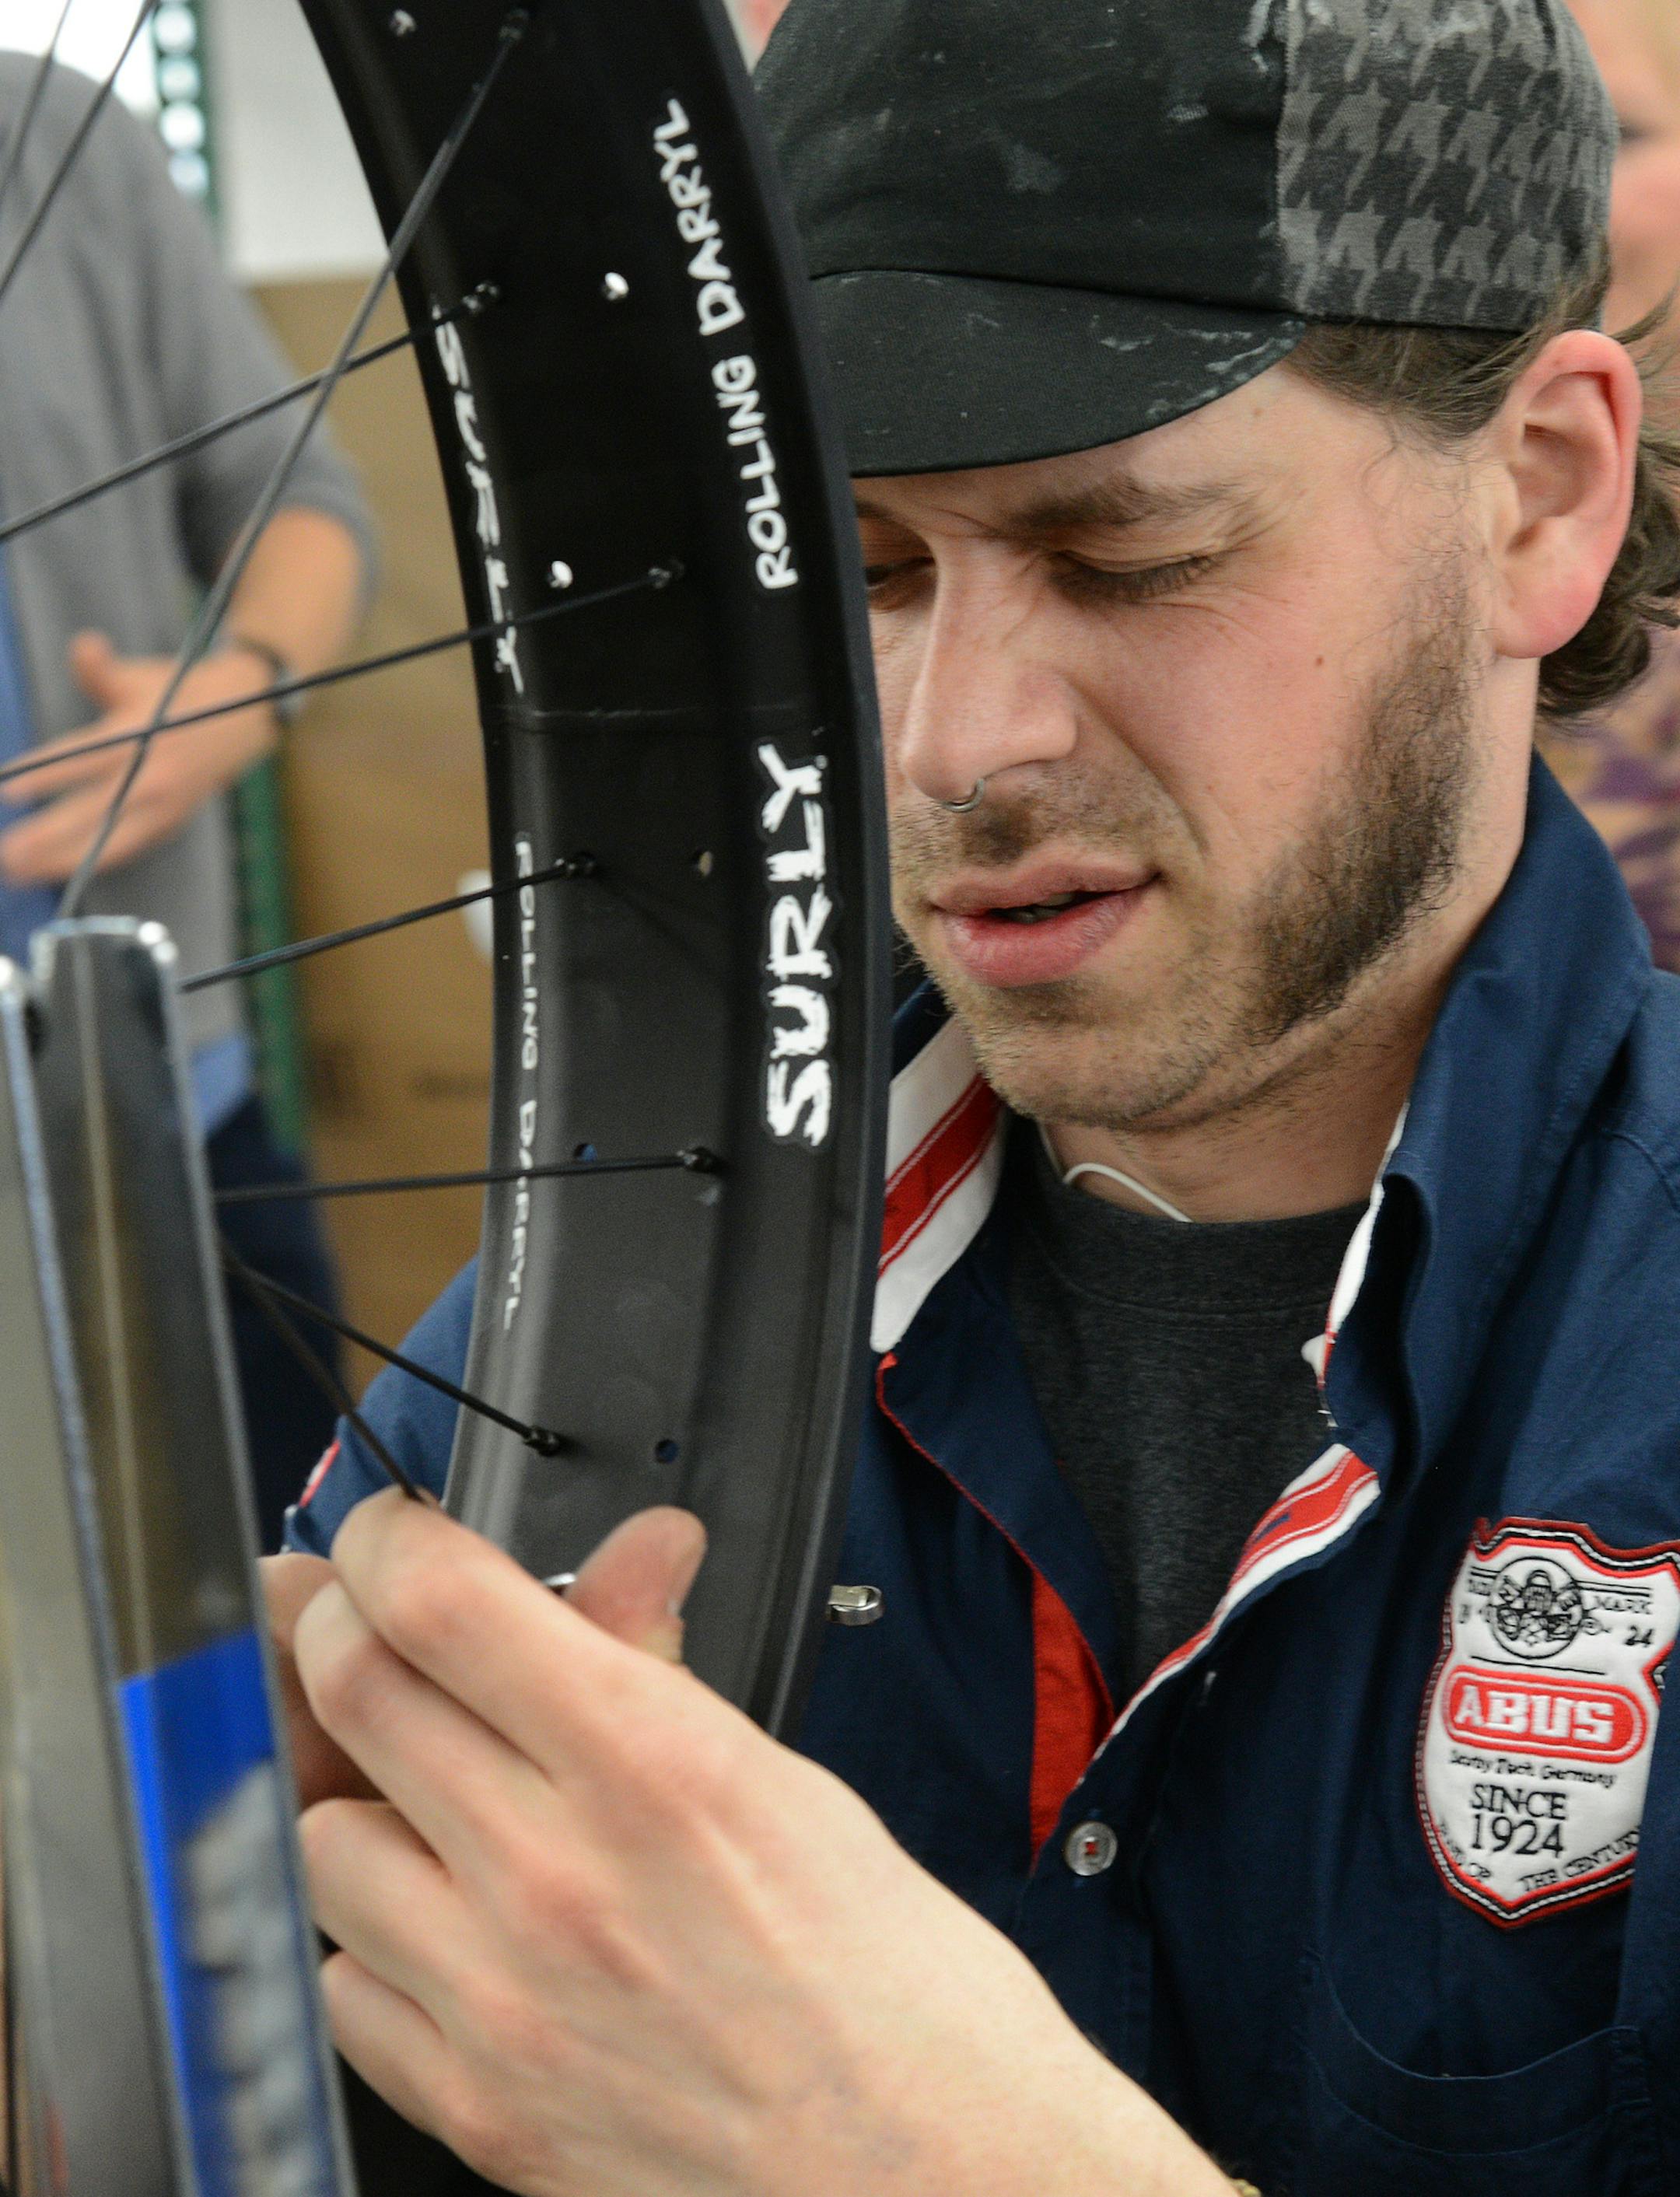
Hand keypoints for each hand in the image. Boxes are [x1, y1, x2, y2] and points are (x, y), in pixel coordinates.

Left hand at [0, 631, 279, 884]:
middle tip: (6, 852)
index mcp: (140, 737)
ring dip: (61, 862)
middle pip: (92, 813)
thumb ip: (100, 668)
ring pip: (108, 844)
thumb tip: (83, 645)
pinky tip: (52, 871)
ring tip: (18, 873)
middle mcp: (153, 779)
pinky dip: (88, 863)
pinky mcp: (168, 825)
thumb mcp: (140, 676)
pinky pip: (123, 851)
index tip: (6, 787)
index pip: (83, 759)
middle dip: (46, 836)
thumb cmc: (178, 695)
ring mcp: (163, 808)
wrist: (240, 724)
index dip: (44, 775)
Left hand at [292, 1493, 1229, 2196]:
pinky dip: (374, 1941)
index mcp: (656, 1767)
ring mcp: (502, 2004)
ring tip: (429, 1797)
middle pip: (354, 1692)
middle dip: (339, 1627)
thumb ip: (664, 1666)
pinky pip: (347, 1987)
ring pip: (323, 1838)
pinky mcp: (477, 2111)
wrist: (939, 2183)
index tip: (388, 1537)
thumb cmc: (900, 1996)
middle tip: (362, 1622)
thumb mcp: (792, 1783)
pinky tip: (441, 1927)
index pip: (437, 1601)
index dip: (386, 1538)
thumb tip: (633, 1557)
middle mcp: (559, 1878)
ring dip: (358, 1795)